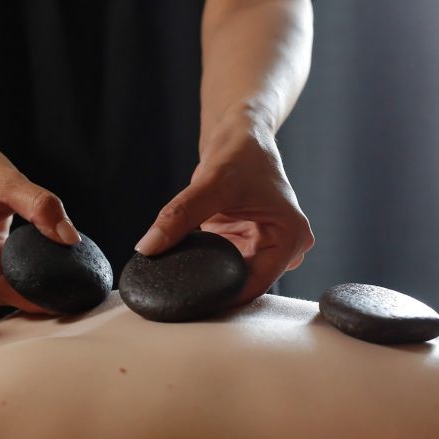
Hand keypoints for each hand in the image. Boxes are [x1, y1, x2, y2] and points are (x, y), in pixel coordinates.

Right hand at [0, 129, 80, 311]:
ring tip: (52, 285)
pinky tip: (31, 272)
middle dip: (25, 294)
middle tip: (65, 296)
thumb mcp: (11, 181)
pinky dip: (9, 277)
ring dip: (17, 288)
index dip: (26, 295)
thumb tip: (70, 238)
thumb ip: (42, 208)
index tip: (58, 301)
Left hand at [136, 115, 313, 303]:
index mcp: (290, 237)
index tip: (187, 305)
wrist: (240, 133)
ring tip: (175, 285)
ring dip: (206, 278)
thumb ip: (178, 217)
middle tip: (175, 300)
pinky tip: (182, 268)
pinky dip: (203, 265)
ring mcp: (266, 247)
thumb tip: (148, 248)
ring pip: (231, 276)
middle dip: (212, 289)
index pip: (254, 284)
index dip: (221, 296)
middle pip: (244, 283)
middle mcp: (284, 247)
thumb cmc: (239, 152)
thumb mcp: (210, 185)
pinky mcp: (247, 244)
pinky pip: (222, 264)